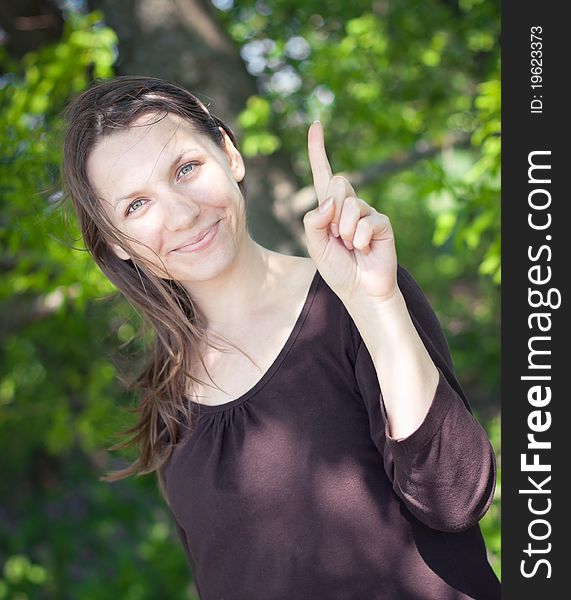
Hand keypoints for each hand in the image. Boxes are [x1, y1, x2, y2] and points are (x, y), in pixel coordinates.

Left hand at [303, 121, 397, 304]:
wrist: (360, 290)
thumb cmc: (337, 269)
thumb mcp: (315, 245)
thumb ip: (314, 220)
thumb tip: (331, 200)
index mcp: (329, 209)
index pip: (322, 175)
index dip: (317, 150)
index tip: (315, 124)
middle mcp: (348, 206)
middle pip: (337, 182)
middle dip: (333, 210)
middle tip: (337, 236)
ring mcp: (367, 213)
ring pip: (350, 203)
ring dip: (345, 230)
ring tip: (350, 246)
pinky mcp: (382, 223)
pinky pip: (367, 221)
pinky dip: (360, 239)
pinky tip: (364, 250)